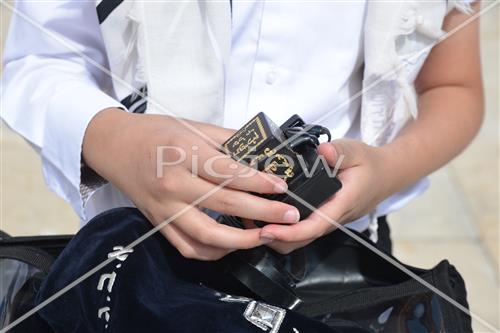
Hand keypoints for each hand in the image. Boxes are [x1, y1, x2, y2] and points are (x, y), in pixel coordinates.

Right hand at [83, 108, 300, 259]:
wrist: (115, 146)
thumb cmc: (156, 133)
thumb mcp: (193, 127)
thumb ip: (228, 141)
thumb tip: (262, 153)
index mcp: (184, 153)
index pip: (229, 172)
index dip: (259, 182)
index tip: (282, 187)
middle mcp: (173, 183)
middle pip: (224, 203)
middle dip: (263, 211)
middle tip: (289, 215)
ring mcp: (164, 207)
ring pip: (206, 234)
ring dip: (241, 240)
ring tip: (266, 235)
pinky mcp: (159, 223)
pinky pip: (188, 247)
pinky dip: (213, 251)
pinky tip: (233, 245)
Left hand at [260, 139, 391, 253]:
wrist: (385, 175)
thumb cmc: (369, 164)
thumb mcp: (354, 151)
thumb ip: (338, 151)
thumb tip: (322, 151)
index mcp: (341, 205)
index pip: (314, 226)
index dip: (290, 232)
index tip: (268, 231)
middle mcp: (332, 218)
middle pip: (302, 240)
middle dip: (276, 239)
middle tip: (251, 227)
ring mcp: (327, 220)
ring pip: (301, 239)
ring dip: (278, 236)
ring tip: (253, 223)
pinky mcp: (323, 218)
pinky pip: (303, 230)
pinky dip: (284, 229)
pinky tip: (267, 217)